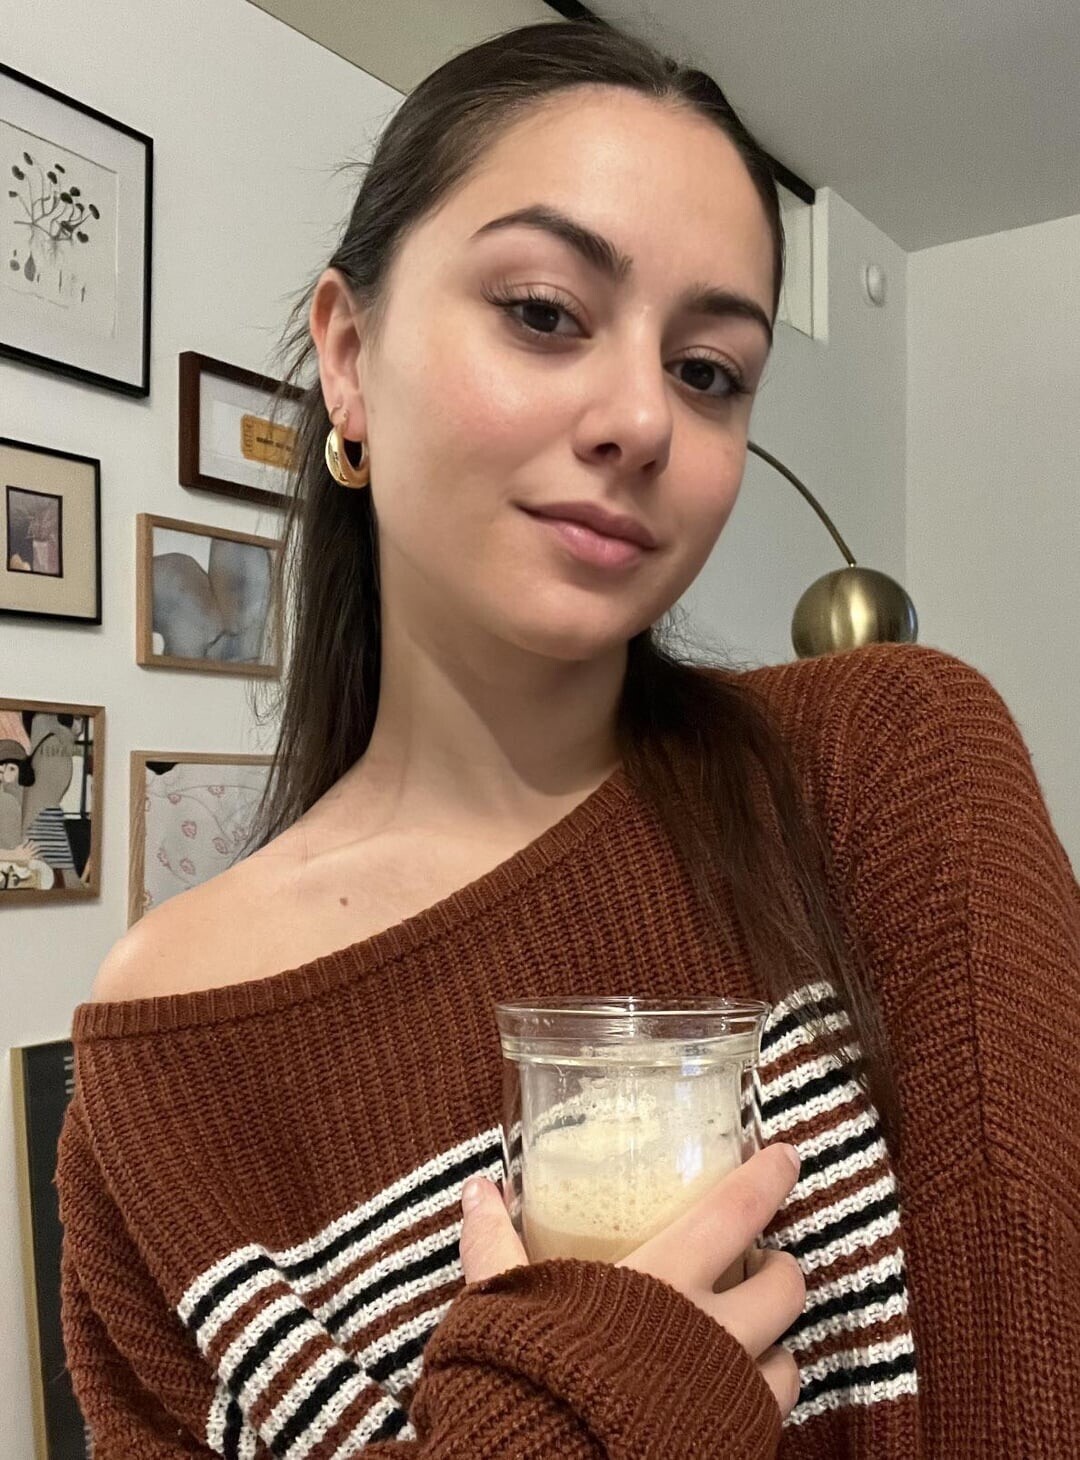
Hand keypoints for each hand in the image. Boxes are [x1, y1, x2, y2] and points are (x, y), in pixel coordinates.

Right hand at [459, 1142, 804, 1420]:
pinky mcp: (735, 1450)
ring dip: (775, 1345)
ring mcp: (732, 1401)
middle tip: (762, 1261)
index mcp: (665, 1282)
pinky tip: (727, 1401)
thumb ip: (495, 1244)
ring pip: (789, 1363)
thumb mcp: (504, 1302)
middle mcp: (715, 1336)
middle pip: (784, 1288)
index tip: (787, 1157)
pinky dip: (757, 1404)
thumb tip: (480, 1190)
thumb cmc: (531, 1382)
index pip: (735, 1212)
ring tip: (750, 1339)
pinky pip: (769, 1422)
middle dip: (781, 1268)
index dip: (767, 1178)